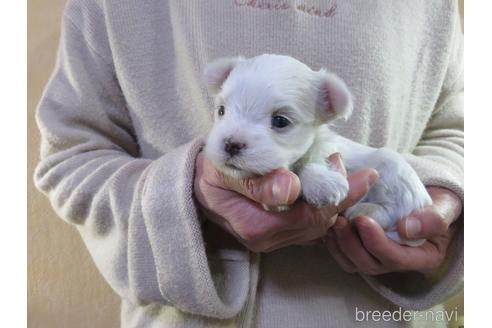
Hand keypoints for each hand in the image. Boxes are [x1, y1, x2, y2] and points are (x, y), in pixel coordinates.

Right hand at [194, 151, 378, 251]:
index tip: (348, 165)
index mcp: (256, 227)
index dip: (333, 193)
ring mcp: (273, 240)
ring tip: (345, 173)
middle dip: (341, 196)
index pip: (308, 216)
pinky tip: (331, 187)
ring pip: (317, 227)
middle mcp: (267, 240)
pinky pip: (308, 226)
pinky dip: (324, 206)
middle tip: (354, 168)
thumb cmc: (211, 173)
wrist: (196, 187)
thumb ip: (257, 182)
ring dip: (335, 201)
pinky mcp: (276, 235)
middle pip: (318, 223)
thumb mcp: (226, 170)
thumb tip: (290, 188)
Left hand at [325, 187, 462, 273]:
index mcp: (422, 258)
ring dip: (339, 243)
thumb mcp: (445, 207)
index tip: (362, 220)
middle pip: (369, 264)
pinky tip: (327, 224)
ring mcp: (378, 258)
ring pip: (352, 262)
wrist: (427, 196)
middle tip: (339, 219)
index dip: (376, 242)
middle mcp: (398, 263)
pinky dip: (332, 242)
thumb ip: (433, 219)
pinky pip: (343, 255)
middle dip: (351, 243)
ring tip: (332, 220)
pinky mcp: (363, 249)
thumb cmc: (439, 202)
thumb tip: (405, 229)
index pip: (396, 258)